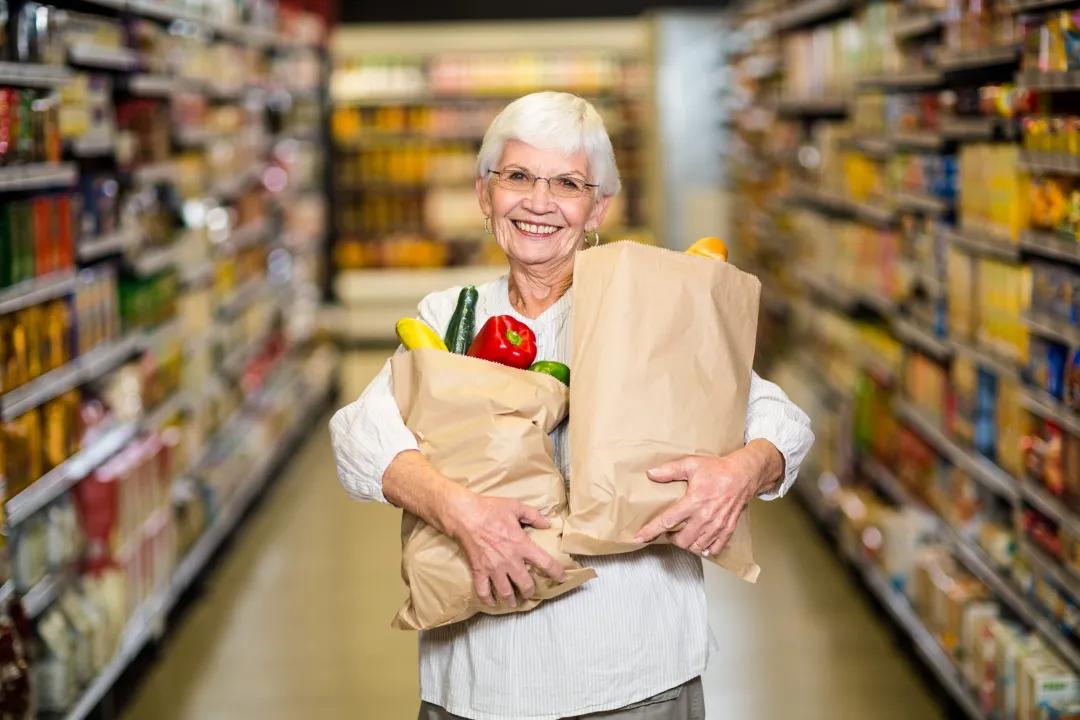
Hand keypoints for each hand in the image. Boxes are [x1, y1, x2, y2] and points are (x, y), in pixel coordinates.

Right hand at [443, 490, 566, 607]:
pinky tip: (492, 603)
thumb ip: (533, 515)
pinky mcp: (479, 571)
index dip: (556, 572)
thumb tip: (547, 523)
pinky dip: (488, 600)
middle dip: (530, 591)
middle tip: (530, 592)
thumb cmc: (490, 509)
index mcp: (521, 544)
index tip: (561, 577)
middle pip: (525, 584)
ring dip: (511, 600)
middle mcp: (510, 560)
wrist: (465, 515)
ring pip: (506, 592)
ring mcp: (493, 568)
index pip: (545, 562)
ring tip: (514, 602)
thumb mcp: (515, 506)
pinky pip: (483, 591)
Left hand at [633, 441, 782, 556]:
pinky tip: (700, 542)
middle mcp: (705, 517)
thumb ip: (670, 470)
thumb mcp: (692, 464)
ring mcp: (717, 526)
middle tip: (670, 531)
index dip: (651, 531)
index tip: (640, 537)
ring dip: (687, 544)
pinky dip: (705, 549)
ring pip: (697, 547)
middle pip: (682, 541)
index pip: (667, 521)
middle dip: (672, 539)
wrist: (744, 475)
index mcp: (694, 502)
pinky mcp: (728, 529)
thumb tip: (651, 474)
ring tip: (684, 535)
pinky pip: (715, 549)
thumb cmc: (718, 469)